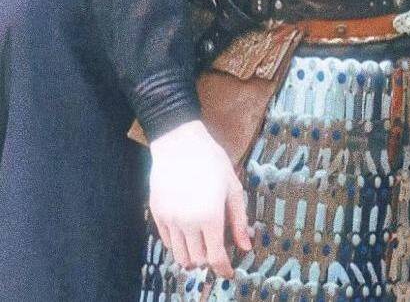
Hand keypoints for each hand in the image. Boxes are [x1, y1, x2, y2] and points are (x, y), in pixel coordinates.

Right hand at [149, 119, 250, 275]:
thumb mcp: (232, 186)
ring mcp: (169, 219)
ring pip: (180, 256)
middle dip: (209, 259)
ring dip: (193, 256)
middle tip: (217, 248)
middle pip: (198, 259)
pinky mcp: (157, 214)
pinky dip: (178, 245)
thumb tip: (246, 246)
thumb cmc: (210, 160)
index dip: (224, 269)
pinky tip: (187, 232)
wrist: (179, 142)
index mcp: (210, 216)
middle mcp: (187, 222)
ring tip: (201, 244)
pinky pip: (167, 242)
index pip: (216, 257)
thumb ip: (239, 220)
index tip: (229, 272)